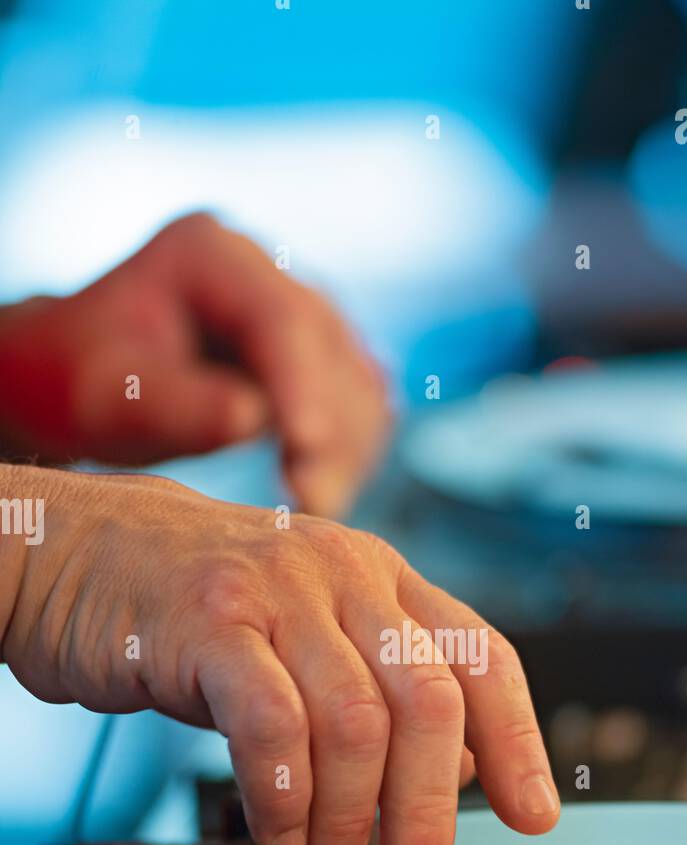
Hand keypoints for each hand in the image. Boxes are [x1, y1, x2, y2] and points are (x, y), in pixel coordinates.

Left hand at [0, 214, 390, 516]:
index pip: (279, 318)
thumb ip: (181, 407)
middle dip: (328, 429)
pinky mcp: (319, 357)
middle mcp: (266, 270)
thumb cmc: (80, 384)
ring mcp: (299, 310)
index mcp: (209, 253)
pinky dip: (350, 451)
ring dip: (347, 449)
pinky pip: (361, 404)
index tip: (305, 450)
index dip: (302, 385)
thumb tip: (255, 419)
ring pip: (358, 380)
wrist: (82, 382)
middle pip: (330, 350)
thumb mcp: (108, 396)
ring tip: (310, 503)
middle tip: (311, 504)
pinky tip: (316, 488)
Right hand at [2, 467, 559, 844]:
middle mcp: (345, 573)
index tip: (535, 814)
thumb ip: (381, 691)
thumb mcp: (309, 636)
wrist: (80, 551)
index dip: (518, 742)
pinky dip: (286, 792)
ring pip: (356, 721)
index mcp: (384, 579)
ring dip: (350, 819)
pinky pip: (272, 719)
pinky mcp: (209, 618)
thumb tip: (458, 769)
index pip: (481, 659)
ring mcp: (278, 588)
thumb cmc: (198, 610)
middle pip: (427, 701)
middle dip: (429, 810)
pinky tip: (277, 830)